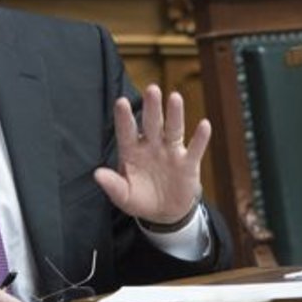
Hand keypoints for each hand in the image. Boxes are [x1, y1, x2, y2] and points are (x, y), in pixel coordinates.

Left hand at [94, 83, 210, 224]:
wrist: (165, 212)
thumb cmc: (141, 200)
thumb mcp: (124, 196)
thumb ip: (112, 185)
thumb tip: (97, 174)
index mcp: (132, 151)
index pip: (127, 132)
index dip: (124, 118)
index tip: (121, 102)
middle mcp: (152, 146)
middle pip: (152, 123)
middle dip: (152, 107)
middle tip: (152, 89)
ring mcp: (171, 152)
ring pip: (173, 129)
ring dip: (175, 114)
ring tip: (175, 98)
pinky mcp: (188, 163)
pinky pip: (195, 148)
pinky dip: (200, 137)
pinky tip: (205, 125)